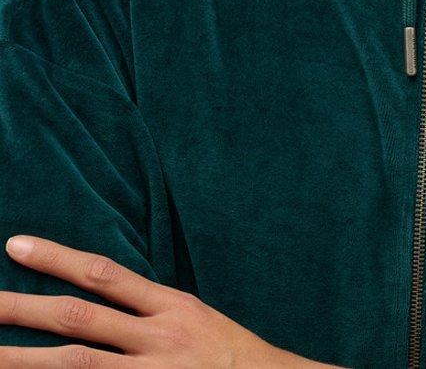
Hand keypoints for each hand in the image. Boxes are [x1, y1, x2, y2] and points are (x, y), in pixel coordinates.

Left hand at [1, 234, 339, 366]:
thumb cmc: (229, 355)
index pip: (102, 274)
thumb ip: (147, 308)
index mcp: (170, 305)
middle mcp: (158, 337)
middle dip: (23, 309)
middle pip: (78, 320)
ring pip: (76, 365)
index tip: (15, 244)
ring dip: (25, 361)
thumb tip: (95, 291)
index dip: (56, 258)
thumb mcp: (194, 316)